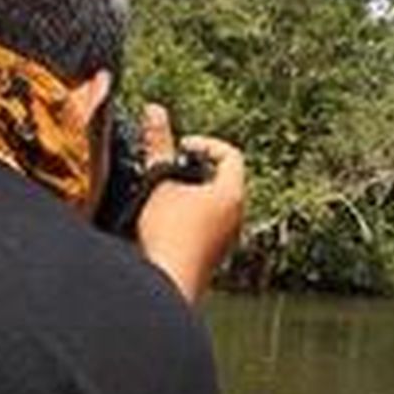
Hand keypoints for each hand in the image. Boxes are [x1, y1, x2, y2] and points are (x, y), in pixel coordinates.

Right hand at [136, 104, 244, 303]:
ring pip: (215, 204)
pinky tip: (164, 222)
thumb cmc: (167, 233)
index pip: (230, 154)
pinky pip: (208, 226)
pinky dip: (189, 216)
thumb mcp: (160, 182)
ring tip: (164, 197)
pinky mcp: (214, 256)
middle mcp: (238, 215)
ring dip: (191, 195)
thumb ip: (159, 145)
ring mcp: (228, 238)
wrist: (166, 284)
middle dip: (196, 170)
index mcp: (233, 193)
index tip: (180, 147)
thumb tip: (155, 109)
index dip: (205, 144)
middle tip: (171, 170)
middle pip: (224, 179)